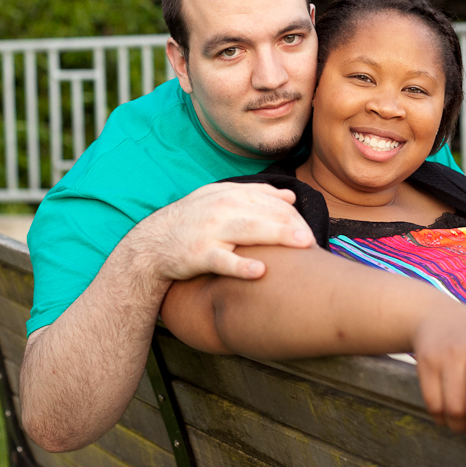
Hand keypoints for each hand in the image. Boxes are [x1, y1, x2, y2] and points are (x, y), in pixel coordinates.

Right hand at [135, 181, 314, 282]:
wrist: (153, 243)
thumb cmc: (194, 221)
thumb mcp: (220, 199)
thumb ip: (256, 195)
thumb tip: (290, 195)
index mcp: (229, 194)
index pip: (268, 200)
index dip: (292, 214)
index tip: (309, 231)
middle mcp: (221, 208)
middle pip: (264, 212)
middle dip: (291, 224)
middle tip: (313, 239)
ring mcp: (210, 231)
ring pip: (248, 230)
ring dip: (277, 235)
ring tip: (302, 243)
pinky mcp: (198, 254)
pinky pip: (222, 260)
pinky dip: (240, 266)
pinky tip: (260, 272)